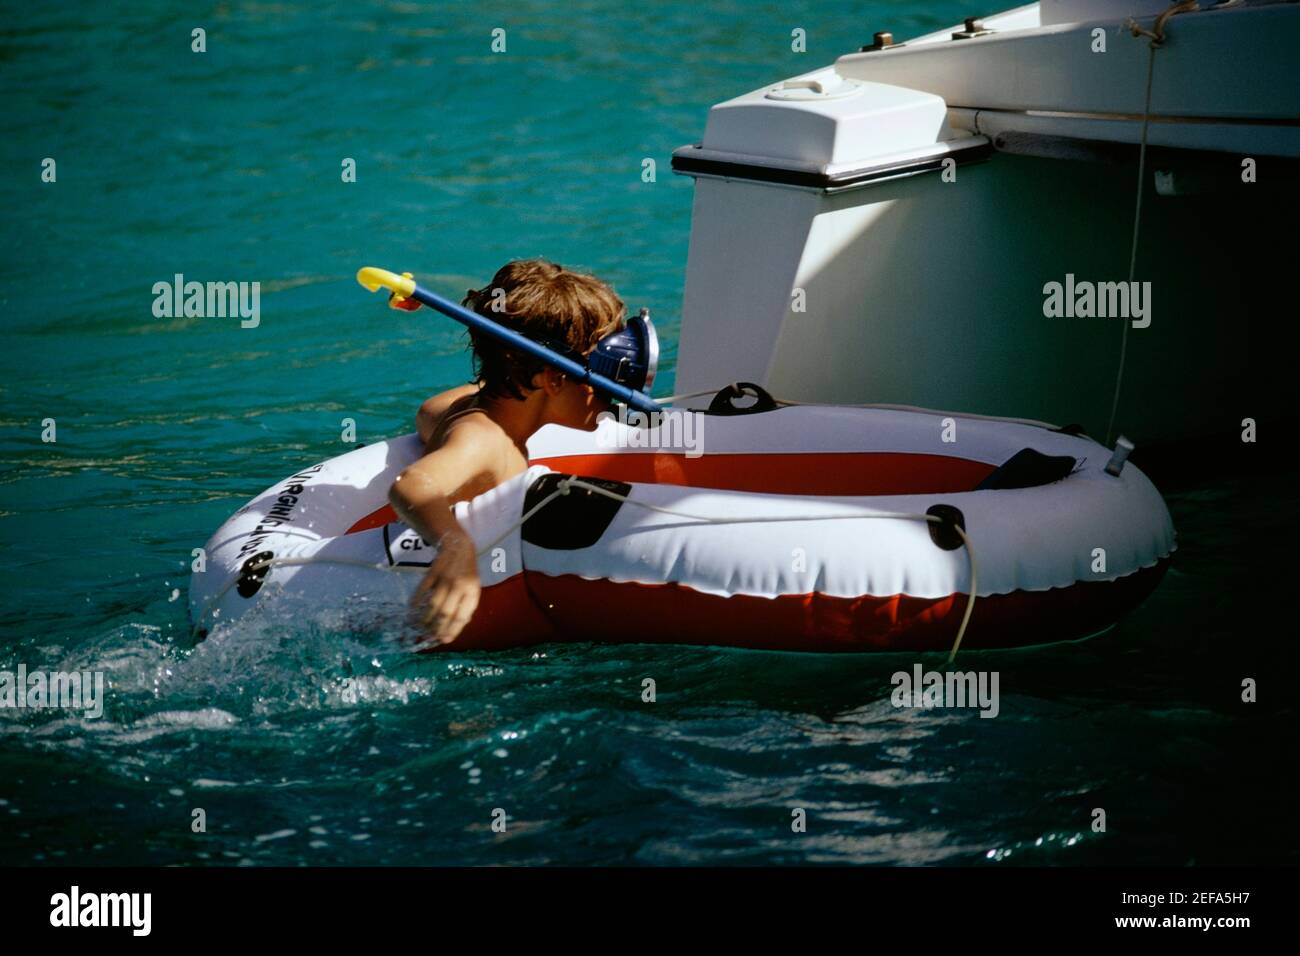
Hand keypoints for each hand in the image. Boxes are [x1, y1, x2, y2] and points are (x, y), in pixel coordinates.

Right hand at [410, 529, 480, 644]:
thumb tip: (455, 628)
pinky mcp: (433, 572)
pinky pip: (422, 591)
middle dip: (436, 628)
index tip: (444, 640)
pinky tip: (412, 611)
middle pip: (446, 612)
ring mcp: (446, 579)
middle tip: (429, 636)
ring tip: (420, 627)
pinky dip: (416, 603)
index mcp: (472, 592)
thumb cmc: (466, 572)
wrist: (458, 545)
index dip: (453, 630)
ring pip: (433, 604)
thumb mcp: (473, 588)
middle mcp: (460, 586)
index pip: (462, 616)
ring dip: (425, 618)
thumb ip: (466, 606)